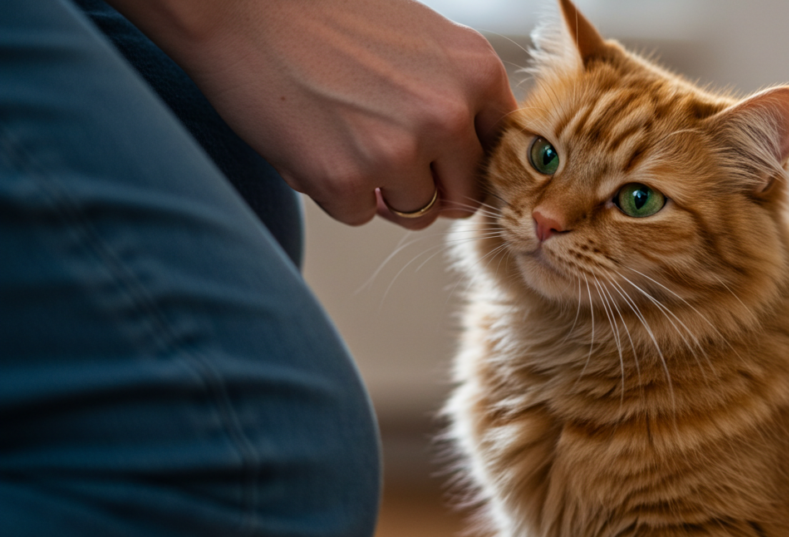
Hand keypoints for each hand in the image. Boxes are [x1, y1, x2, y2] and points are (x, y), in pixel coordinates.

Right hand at [110, 0, 516, 228]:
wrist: (239, 5)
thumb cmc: (326, 17)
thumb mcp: (421, 39)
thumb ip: (458, 92)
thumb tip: (476, 153)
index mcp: (477, 71)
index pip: (500, 152)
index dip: (466, 163)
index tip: (442, 162)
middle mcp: (449, 113)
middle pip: (465, 196)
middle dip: (431, 189)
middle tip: (388, 158)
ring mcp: (399, 151)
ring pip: (416, 213)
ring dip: (383, 193)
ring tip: (345, 139)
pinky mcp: (346, 180)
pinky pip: (358, 214)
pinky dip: (335, 192)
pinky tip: (313, 142)